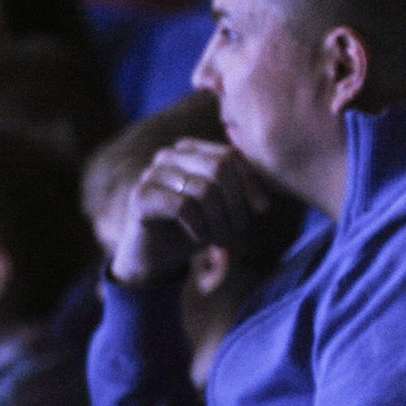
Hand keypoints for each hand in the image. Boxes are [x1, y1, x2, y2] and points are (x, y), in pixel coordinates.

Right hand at [110, 139, 269, 284]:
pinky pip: (184, 207)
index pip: (231, 155)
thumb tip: (264, 205)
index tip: (262, 210)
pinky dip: (199, 227)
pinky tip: (200, 238)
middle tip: (240, 230)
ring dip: (220, 221)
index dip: (251, 182)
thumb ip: (243, 197)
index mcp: (192, 150)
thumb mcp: (225, 209)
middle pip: (219, 168)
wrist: (155, 254)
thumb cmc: (195, 227)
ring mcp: (153, 172)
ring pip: (204, 190)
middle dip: (236, 203)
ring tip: (222, 240)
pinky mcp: (141, 195)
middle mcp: (170, 155)